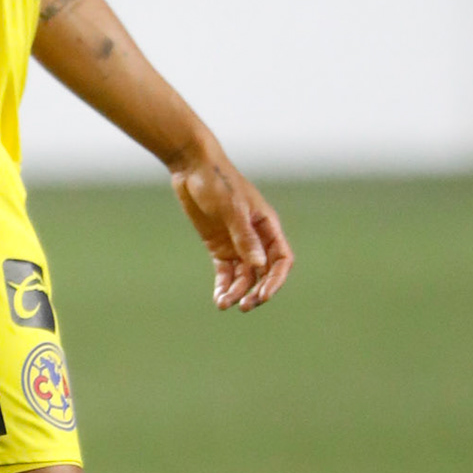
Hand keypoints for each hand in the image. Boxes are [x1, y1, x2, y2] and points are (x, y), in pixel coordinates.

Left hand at [170, 145, 294, 312]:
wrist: (191, 167)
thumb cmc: (217, 182)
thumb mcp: (231, 208)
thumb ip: (244, 236)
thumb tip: (258, 263)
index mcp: (267, 226)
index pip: (281, 260)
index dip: (276, 280)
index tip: (263, 295)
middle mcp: (255, 238)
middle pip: (263, 272)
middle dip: (256, 291)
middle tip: (245, 306)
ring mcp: (236, 243)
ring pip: (243, 275)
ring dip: (237, 291)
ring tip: (224, 304)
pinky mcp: (218, 246)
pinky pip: (225, 271)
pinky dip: (223, 285)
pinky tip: (219, 298)